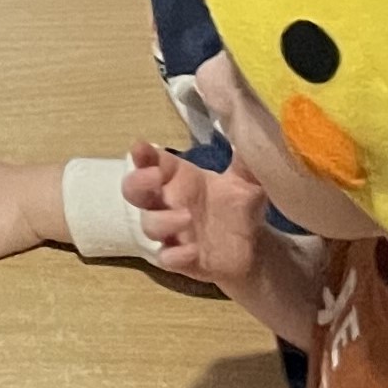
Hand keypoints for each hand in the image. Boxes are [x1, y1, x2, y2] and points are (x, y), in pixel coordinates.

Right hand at [122, 141, 267, 288]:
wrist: (253, 249)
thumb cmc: (240, 208)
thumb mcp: (247, 182)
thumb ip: (246, 161)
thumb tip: (249, 128)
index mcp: (178, 178)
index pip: (150, 161)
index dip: (142, 154)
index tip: (140, 147)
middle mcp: (167, 203)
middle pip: (134, 190)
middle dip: (137, 182)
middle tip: (153, 177)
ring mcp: (171, 232)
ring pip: (149, 224)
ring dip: (162, 220)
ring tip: (187, 217)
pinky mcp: (181, 260)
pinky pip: (167, 259)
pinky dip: (175, 256)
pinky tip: (191, 251)